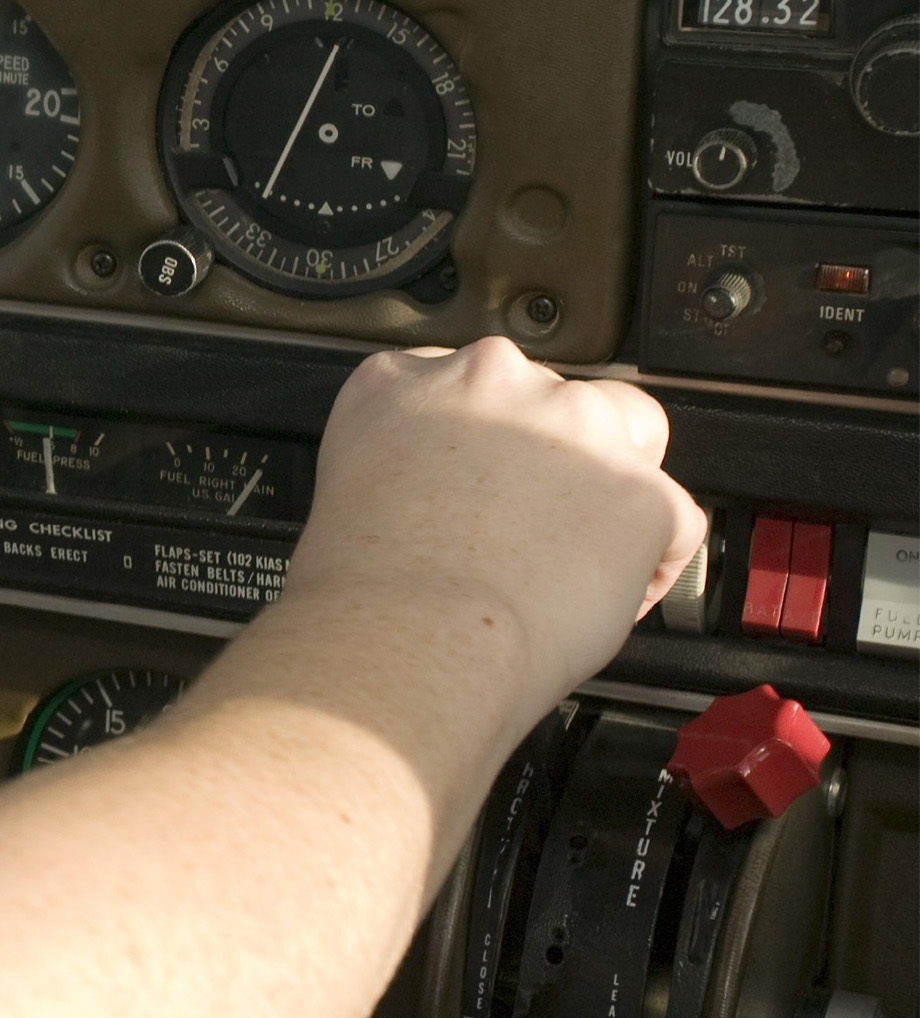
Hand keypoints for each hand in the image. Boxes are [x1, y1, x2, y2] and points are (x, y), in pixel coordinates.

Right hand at [281, 338, 704, 722]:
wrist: (410, 639)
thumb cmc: (364, 592)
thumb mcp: (345, 487)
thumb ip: (403, 457)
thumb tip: (443, 485)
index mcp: (403, 381)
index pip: (460, 377)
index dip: (482, 433)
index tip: (478, 474)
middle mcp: (491, 382)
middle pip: (550, 396)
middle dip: (552, 454)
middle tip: (526, 521)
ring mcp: (573, 428)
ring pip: (628, 436)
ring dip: (610, 486)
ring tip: (576, 552)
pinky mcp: (637, 488)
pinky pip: (672, 517)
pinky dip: (652, 558)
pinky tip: (610, 593)